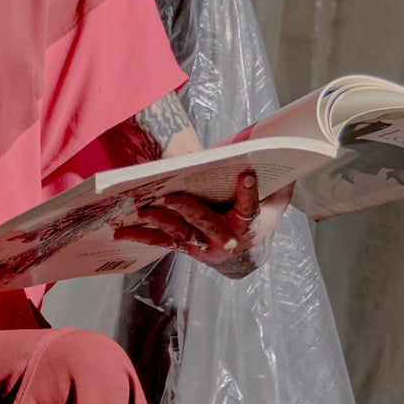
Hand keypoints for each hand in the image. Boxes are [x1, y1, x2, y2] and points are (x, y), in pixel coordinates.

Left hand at [129, 171, 290, 280]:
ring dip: (161, 222)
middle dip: (191, 211)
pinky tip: (120, 232)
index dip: (249, 192)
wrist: (247, 254)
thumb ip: (279, 179)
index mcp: (249, 225)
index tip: (247, 174)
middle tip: (173, 197)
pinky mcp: (186, 248)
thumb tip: (284, 150)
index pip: (251, 208)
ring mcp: (203, 246)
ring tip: (144, 210)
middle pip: (208, 225)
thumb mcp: (276, 198)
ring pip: (181, 234)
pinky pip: (163, 241)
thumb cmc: (261, 216)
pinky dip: (141, 236)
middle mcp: (226, 240)